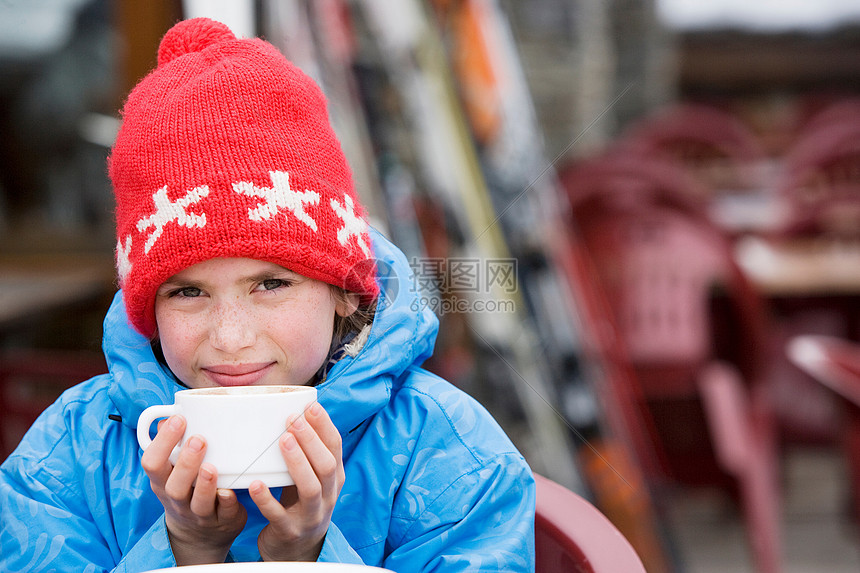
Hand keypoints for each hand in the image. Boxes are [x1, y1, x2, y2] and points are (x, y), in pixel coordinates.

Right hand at [140, 415, 246, 564]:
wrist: (200, 535)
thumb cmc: (187, 489)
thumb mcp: (172, 470)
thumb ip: (172, 444)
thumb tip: (169, 414)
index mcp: (163, 482)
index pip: (151, 464)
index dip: (162, 442)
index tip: (179, 419)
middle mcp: (178, 500)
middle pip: (174, 486)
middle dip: (185, 462)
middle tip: (198, 440)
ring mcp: (199, 513)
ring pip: (198, 503)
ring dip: (204, 485)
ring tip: (211, 467)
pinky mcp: (222, 520)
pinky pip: (224, 513)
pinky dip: (227, 502)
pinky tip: (230, 491)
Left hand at [250, 402, 344, 561]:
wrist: (295, 550)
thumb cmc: (298, 504)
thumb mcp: (310, 479)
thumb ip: (307, 454)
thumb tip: (293, 412)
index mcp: (334, 479)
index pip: (336, 447)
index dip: (325, 426)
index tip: (310, 406)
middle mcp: (328, 496)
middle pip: (326, 466)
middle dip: (311, 440)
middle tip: (292, 419)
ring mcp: (311, 516)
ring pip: (310, 488)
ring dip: (297, 462)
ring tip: (282, 441)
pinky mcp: (290, 531)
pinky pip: (279, 515)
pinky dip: (267, 498)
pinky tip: (255, 483)